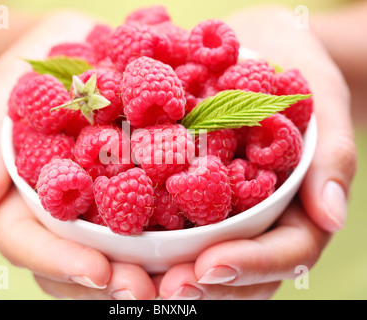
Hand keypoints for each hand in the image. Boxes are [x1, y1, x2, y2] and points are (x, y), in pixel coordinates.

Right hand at [0, 10, 155, 299]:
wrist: (73, 51)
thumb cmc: (31, 70)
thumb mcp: (3, 91)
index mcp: (21, 195)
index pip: (27, 241)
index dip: (60, 261)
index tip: (98, 271)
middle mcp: (59, 210)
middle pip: (72, 263)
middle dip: (107, 283)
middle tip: (145, 291)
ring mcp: (95, 205)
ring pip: (110, 255)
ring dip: (140, 273)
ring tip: (174, 281)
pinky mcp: (129, 188)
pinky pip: (145, 222)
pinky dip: (164, 241)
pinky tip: (191, 247)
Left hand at [158, 5, 356, 298]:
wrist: (253, 50)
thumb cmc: (292, 68)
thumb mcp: (320, 97)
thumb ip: (332, 155)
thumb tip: (331, 217)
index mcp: (297, 206)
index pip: (285, 252)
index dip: (250, 266)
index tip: (211, 267)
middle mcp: (258, 219)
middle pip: (239, 272)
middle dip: (203, 285)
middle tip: (164, 288)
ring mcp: (222, 211)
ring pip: (203, 261)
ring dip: (169, 275)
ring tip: (134, 281)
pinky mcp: (187, 196)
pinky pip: (171, 227)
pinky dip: (149, 243)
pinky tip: (121, 246)